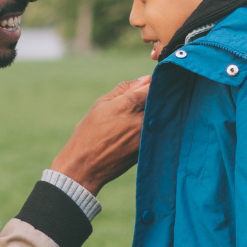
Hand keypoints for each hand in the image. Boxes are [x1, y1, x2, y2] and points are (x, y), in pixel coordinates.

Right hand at [50, 75, 150, 195]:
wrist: (85, 167)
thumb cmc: (88, 133)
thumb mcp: (101, 104)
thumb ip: (124, 89)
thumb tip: (145, 79)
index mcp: (129, 104)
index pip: (154, 85)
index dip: (154, 83)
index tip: (151, 84)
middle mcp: (142, 119)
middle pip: (161, 101)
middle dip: (158, 97)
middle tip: (147, 100)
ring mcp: (147, 135)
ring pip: (161, 117)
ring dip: (156, 113)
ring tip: (139, 118)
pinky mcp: (149, 148)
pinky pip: (157, 132)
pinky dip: (154, 128)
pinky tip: (138, 131)